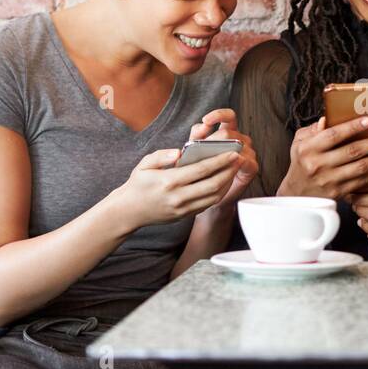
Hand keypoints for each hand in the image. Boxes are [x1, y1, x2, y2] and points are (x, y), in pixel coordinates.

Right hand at [113, 143, 241, 231]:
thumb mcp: (144, 165)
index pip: (201, 170)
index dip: (219, 161)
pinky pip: (207, 204)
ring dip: (227, 183)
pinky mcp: (185, 216)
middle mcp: (178, 197)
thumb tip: (179, 153)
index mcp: (169, 182)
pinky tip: (223, 182)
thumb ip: (162, 156)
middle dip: (229, 171)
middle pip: (212, 185)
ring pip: (213, 197)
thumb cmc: (137, 184)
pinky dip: (219, 193)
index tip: (232, 153)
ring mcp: (183, 209)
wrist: (128, 212)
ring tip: (234, 170)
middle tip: (239, 160)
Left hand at [188, 108, 257, 207]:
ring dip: (221, 153)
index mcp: (228, 132)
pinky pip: (245, 161)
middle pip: (228, 132)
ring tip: (207, 161)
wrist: (208, 195)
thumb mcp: (195, 150)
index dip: (218, 115)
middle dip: (212, 140)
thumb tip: (202, 126)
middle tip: (200, 150)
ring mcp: (248, 152)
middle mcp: (240, 139)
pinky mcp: (252, 166)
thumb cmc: (202, 170)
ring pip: (236, 145)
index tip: (206, 121)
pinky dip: (234, 162)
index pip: (228, 116)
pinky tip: (224, 166)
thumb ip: (197, 136)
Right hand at [277, 115, 367, 200]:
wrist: (297, 195)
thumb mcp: (299, 143)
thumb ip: (313, 130)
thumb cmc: (301, 163)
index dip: (352, 127)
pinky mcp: (339, 192)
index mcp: (309, 149)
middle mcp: (319, 164)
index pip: (333, 135)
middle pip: (352, 151)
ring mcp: (329, 180)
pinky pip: (362, 181)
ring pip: (361, 167)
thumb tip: (328, 118)